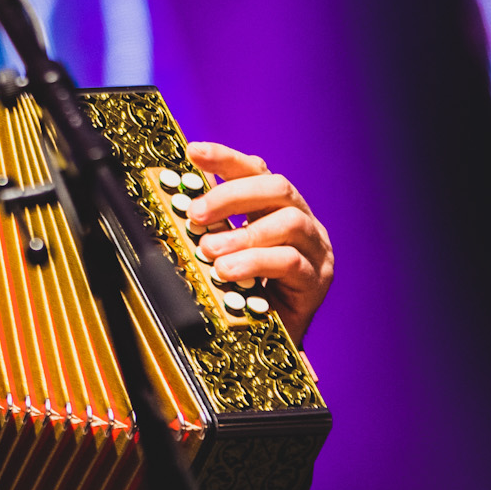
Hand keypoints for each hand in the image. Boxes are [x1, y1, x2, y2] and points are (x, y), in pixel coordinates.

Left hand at [184, 141, 333, 345]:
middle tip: (195, 214)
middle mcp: (301, 220)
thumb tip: (173, 206)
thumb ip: (209, 229)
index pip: (255, 170)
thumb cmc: (244, 289)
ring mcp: (314, 248)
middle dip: (230, 196)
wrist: (269, 338)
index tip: (193, 151)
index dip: (225, 158)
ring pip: (289, 222)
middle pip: (276, 187)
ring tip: (210, 252)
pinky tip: (229, 272)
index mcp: (275, 207)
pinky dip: (255, 263)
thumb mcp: (222, 252)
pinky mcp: (317, 279)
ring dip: (243, 234)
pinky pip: (291, 263)